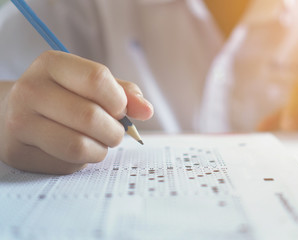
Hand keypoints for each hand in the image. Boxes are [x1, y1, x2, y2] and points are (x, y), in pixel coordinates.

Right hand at [0, 51, 152, 173]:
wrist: (15, 113)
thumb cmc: (64, 97)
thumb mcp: (91, 84)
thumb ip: (123, 93)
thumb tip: (146, 110)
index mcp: (52, 64)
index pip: (97, 79)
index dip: (119, 100)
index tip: (120, 109)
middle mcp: (30, 90)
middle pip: (90, 116)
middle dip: (114, 131)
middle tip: (113, 132)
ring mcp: (20, 122)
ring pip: (78, 146)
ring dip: (100, 149)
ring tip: (98, 142)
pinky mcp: (18, 152)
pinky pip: (66, 164)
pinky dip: (82, 161)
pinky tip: (74, 150)